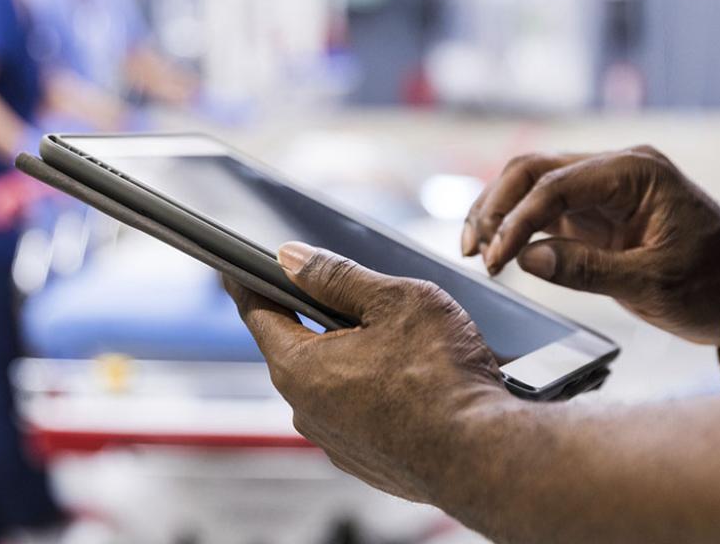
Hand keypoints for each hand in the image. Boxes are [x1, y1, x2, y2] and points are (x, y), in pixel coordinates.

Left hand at [225, 242, 509, 504]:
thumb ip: (336, 276)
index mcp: (300, 367)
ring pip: (331, 381)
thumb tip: (292, 258)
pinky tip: (411, 378)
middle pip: (297, 346)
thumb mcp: (392, 300)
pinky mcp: (367, 461)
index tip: (234, 267)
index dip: (248, 282)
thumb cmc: (443, 376)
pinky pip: (356, 411)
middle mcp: (307, 410)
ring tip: (400, 339)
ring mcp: (336, 441)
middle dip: (317, 316)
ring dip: (352, 355)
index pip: (257, 313)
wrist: (484, 455)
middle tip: (350, 293)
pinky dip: (374, 389)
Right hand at [462, 146, 719, 344]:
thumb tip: (526, 258)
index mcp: (637, 172)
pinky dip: (515, 227)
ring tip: (474, 252)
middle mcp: (616, 169)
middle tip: (473, 251)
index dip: (517, 220)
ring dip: (498, 213)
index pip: (557, 184)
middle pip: (534, 170)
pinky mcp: (595, 211)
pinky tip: (496, 251)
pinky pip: (543, 208)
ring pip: (530, 185)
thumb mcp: (653, 284)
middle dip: (496, 207)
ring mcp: (603, 188)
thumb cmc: (713, 285)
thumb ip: (588, 269)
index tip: (494, 260)